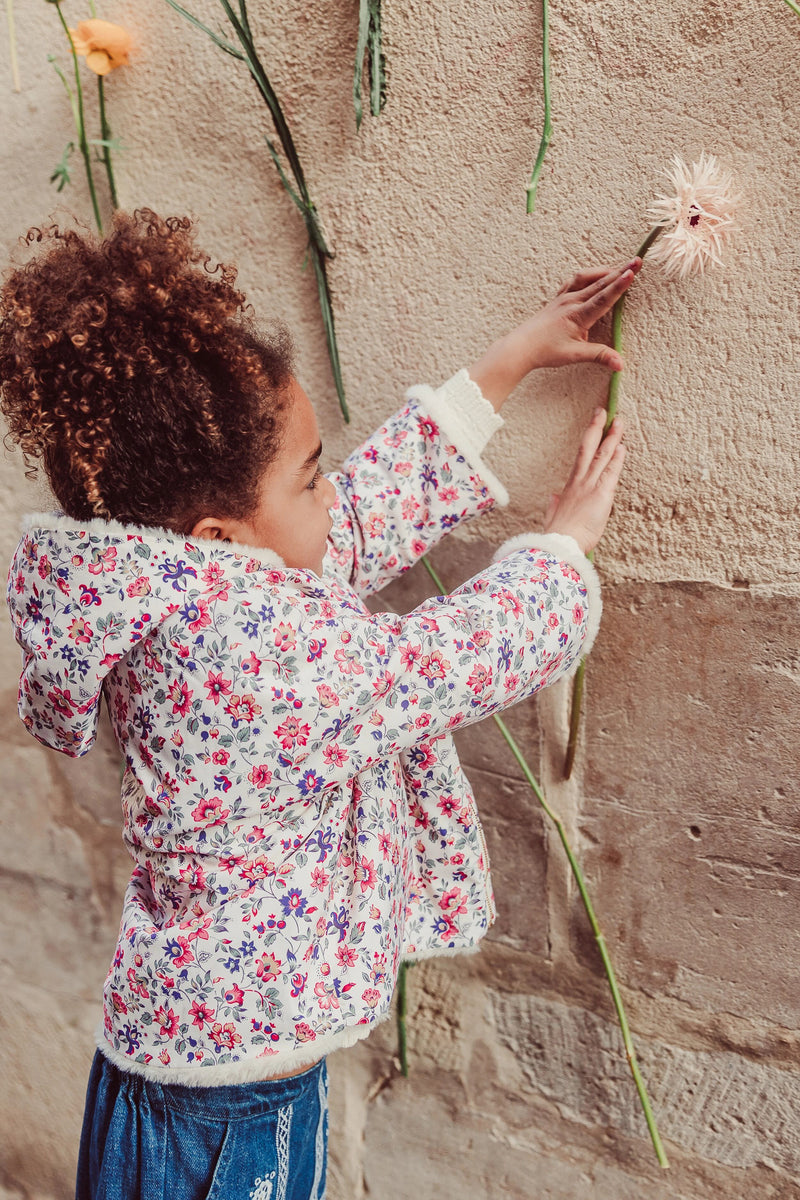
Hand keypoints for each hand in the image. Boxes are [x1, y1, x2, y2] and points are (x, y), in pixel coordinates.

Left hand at [529, 260, 641, 370]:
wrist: (520, 346)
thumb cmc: (545, 351)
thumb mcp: (574, 355)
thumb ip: (599, 356)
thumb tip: (620, 364)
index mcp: (578, 315)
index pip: (603, 297)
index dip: (619, 285)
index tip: (632, 272)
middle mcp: (571, 302)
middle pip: (600, 283)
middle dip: (620, 271)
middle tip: (638, 260)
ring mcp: (563, 298)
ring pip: (587, 278)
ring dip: (605, 270)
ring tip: (621, 266)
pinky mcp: (558, 299)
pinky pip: (575, 281)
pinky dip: (588, 275)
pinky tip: (595, 274)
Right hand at [543, 408, 625, 553]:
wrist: (561, 544)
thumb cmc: (558, 535)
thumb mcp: (553, 517)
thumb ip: (553, 506)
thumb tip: (553, 497)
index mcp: (570, 487)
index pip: (581, 458)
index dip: (588, 441)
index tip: (593, 427)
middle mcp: (579, 482)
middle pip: (588, 448)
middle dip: (597, 428)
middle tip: (604, 411)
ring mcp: (590, 486)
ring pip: (602, 456)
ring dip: (612, 437)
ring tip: (619, 422)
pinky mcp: (601, 495)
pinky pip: (611, 472)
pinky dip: (617, 459)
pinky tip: (622, 446)